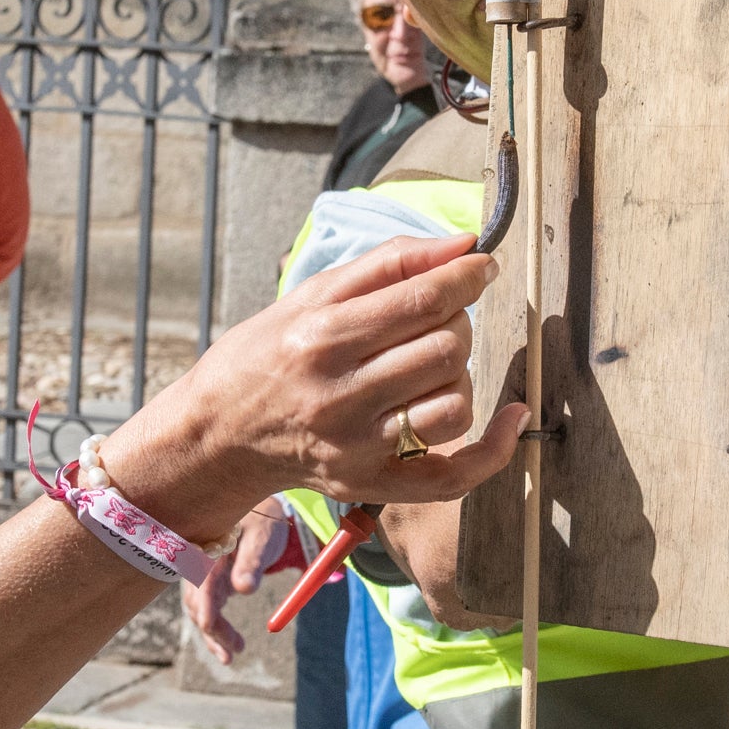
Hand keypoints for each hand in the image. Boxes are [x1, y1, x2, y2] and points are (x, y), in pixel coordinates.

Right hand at [104, 232, 524, 542]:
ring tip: (434, 365)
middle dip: (457, 323)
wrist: (217, 436)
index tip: (481, 267)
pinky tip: (511, 416)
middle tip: (438, 319)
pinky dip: (496, 447)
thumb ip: (389, 263)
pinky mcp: (372, 484)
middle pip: (444, 349)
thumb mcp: (311, 295)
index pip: (421, 300)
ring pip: (455, 403)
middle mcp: (339, 396)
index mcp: (321, 337)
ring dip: (460, 374)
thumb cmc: (265, 356)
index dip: (466, 277)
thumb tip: (463, 244)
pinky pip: (456, 475)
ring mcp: (358, 447)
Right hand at [185, 507, 285, 660]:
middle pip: (197, 601)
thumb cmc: (262, 523)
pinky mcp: (207, 586)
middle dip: (213, 628)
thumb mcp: (262, 537)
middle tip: (238, 647)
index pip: (202, 582)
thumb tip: (245, 589)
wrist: (259, 514)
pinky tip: (227, 650)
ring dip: (213, 635)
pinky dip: (214, 631)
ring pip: (199, 611)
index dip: (205, 605)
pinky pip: (205, 611)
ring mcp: (200, 576)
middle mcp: (198, 564)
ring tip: (232, 655)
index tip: (210, 625)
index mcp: (208, 550)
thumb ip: (253, 561)